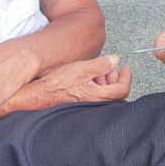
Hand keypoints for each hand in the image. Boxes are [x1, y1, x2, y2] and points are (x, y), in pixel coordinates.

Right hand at [3, 56, 132, 111]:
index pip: (122, 90)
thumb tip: (115, 60)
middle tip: (109, 67)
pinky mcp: (80, 105)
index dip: (126, 77)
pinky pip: (95, 96)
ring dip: (104, 81)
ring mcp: (88, 105)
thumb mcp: (81, 69)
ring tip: (95, 70)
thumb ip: (101, 64)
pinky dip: (96, 86)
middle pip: (115, 92)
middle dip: (114, 77)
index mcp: (98, 96)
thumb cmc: (57, 84)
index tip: (125, 68)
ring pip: (105, 94)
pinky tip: (86, 78)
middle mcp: (95, 104)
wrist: (38, 95)